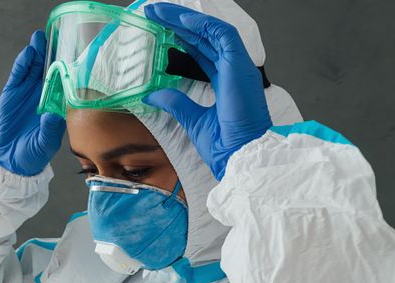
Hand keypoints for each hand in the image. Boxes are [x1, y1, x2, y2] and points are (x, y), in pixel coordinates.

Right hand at [0, 31, 65, 175]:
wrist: (11, 158)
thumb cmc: (34, 153)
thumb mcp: (45, 143)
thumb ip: (50, 128)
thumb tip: (54, 114)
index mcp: (58, 107)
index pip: (66, 84)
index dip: (69, 69)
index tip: (77, 55)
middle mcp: (45, 96)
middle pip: (51, 70)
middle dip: (55, 53)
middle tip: (59, 36)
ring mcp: (29, 92)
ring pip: (35, 68)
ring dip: (39, 53)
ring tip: (41, 37)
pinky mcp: (13, 91)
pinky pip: (19, 74)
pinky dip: (23, 63)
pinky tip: (28, 53)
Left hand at [143, 3, 271, 179]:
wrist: (240, 157)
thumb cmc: (226, 145)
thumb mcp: (193, 120)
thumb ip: (175, 103)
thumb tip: (153, 96)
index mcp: (226, 83)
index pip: (202, 52)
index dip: (182, 39)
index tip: (161, 31)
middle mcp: (233, 71)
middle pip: (204, 38)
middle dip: (178, 24)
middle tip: (154, 13)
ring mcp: (238, 67)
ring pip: (211, 31)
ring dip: (185, 19)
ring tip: (159, 11)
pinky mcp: (239, 65)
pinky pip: (221, 34)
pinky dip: (201, 24)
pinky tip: (179, 20)